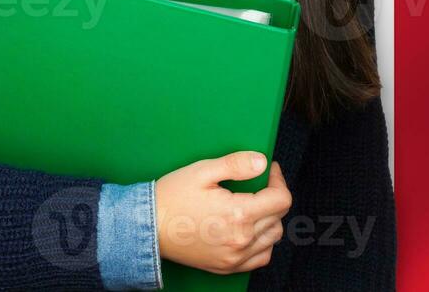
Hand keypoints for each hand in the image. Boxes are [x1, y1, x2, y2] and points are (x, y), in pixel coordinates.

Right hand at [154, 152, 290, 274]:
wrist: (146, 228)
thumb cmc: (172, 197)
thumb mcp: (202, 171)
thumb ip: (236, 164)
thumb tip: (262, 162)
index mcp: (238, 215)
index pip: (281, 199)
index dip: (279, 180)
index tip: (270, 171)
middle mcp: (240, 240)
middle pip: (279, 217)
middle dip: (273, 196)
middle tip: (258, 183)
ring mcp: (234, 257)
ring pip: (273, 237)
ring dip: (270, 219)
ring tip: (253, 205)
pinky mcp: (226, 267)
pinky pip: (261, 257)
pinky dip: (262, 243)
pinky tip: (250, 230)